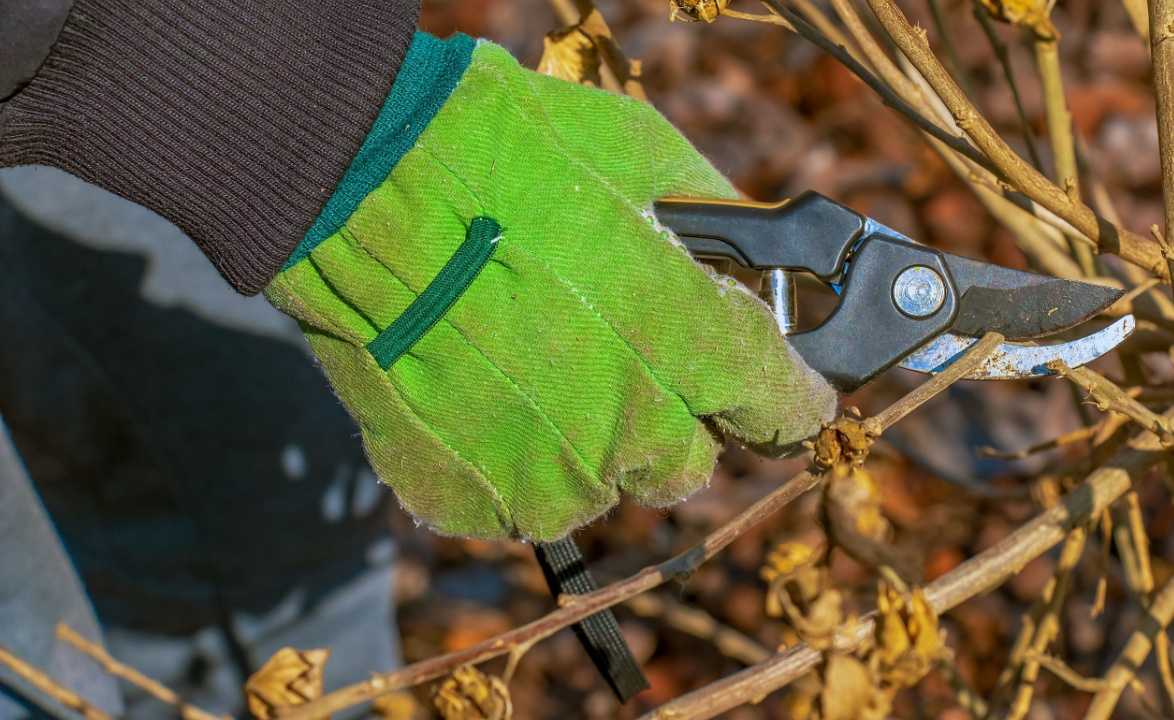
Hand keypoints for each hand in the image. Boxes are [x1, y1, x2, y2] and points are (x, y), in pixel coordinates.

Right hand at [266, 37, 835, 540]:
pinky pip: (515, 504)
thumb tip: (750, 258)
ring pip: (599, 490)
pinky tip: (474, 388)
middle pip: (686, 466)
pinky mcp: (465, 496)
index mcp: (682, 340)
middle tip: (619, 359)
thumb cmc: (496, 152)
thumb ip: (715, 227)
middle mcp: (624, 424)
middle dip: (668, 420)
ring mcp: (541, 472)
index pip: (781, 408)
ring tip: (523, 359)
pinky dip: (505, 462)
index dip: (787, 400)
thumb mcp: (638, 155)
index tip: (783, 398)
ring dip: (581, 443)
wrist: (351, 182)